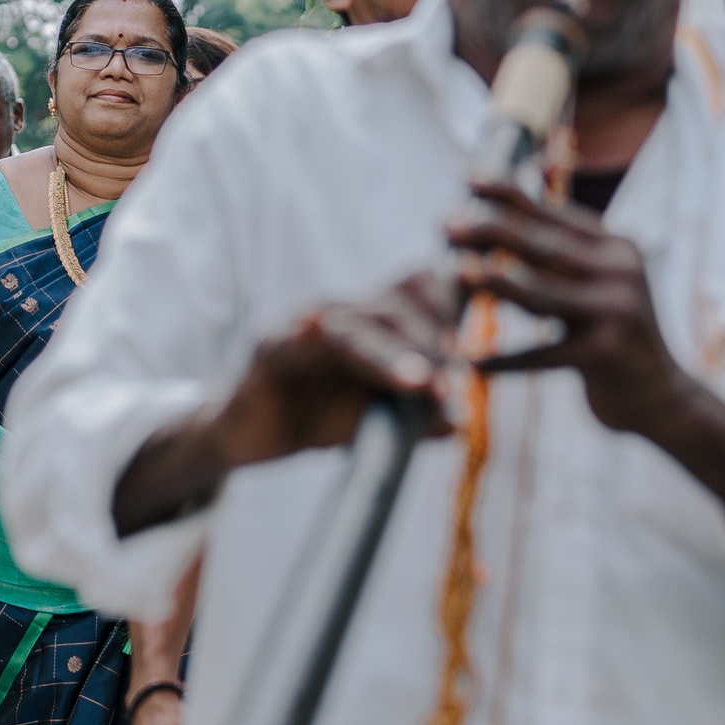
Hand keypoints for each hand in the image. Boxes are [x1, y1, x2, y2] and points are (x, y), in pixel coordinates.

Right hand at [213, 269, 458, 465]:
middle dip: (430, 340)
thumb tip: (456, 422)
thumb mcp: (376, 420)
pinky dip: (319, 339)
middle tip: (451, 384)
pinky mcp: (272, 347)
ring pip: (356, 323)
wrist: (251, 436)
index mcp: (374, 320)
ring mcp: (304, 324)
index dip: (451, 306)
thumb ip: (416, 417)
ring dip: (393, 353)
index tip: (473, 352)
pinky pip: (301, 339)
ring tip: (421, 384)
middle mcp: (343, 311)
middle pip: (397, 302)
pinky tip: (323, 335)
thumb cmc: (318, 417)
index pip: (420, 288)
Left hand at [448, 180, 693, 436]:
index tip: (468, 178)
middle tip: (446, 223)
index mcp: (615, 246)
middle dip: (491, 232)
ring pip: (541, 295)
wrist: (661, 395)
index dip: (509, 195)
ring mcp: (616, 312)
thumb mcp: (594, 284)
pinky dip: (506, 360)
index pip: (555, 214)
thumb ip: (556, 254)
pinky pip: (543, 355)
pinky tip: (471, 361)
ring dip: (493, 285)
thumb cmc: (609, 333)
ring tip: (454, 273)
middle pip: (544, 247)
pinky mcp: (605, 355)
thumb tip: (491, 219)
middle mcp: (620, 271)